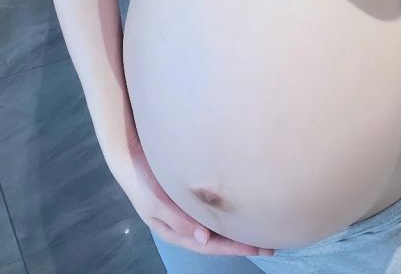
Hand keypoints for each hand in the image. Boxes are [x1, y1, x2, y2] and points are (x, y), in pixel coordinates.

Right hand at [109, 134, 274, 256]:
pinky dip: (229, 210)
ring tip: (262, 227)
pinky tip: (243, 206)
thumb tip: (204, 239)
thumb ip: (178, 219)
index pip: (209, 245)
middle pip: (217, 237)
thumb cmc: (141, 179)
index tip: (259, 247)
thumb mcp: (155, 202)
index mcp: (176, 230)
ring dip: (237, 227)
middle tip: (271, 242)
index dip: (234, 248)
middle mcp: (185, 222)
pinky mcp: (190, 192)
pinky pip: (213, 206)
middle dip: (242, 241)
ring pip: (217, 223)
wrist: (129, 152)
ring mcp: (188, 207)